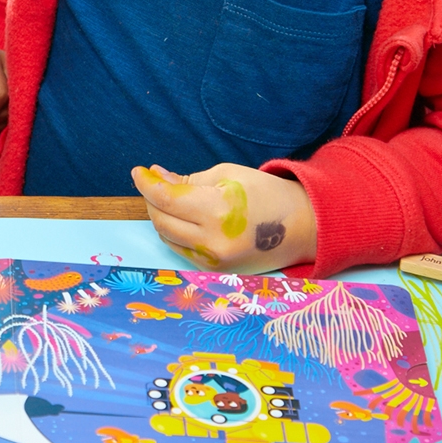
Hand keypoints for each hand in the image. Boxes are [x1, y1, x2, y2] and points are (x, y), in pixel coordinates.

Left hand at [131, 163, 315, 273]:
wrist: (303, 227)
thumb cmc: (267, 194)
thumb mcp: (228, 175)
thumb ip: (188, 179)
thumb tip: (157, 177)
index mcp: (218, 210)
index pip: (166, 198)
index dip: (146, 183)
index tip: (138, 172)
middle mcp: (213, 240)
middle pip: (161, 221)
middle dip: (152, 200)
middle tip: (154, 184)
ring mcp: (214, 260)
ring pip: (168, 238)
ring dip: (161, 217)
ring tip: (169, 199)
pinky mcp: (216, 270)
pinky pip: (182, 250)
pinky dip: (175, 233)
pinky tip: (182, 219)